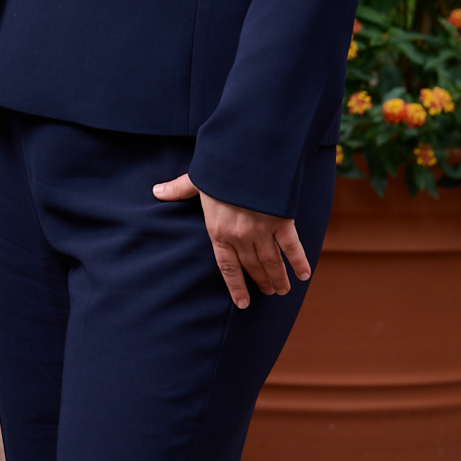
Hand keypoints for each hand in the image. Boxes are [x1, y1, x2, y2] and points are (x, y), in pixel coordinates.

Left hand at [152, 174, 310, 308]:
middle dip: (261, 281)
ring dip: (278, 278)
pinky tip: (304, 275)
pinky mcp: (282, 221)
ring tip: (283, 290)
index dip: (236, 286)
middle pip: (252, 266)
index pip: (227, 266)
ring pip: (271, 262)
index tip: (243, 303)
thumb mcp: (196, 179)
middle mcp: (240, 236)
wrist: (246, 157)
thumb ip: (179, 189)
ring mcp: (262, 231)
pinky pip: (291, 248)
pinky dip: (299, 262)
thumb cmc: (219, 169)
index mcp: (218, 230)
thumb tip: (157, 191)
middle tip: (269, 292)